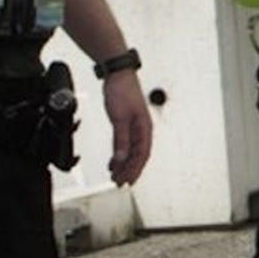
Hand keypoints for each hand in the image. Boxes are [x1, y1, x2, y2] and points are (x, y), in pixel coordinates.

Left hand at [101, 70, 153, 185]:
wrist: (118, 74)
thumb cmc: (123, 91)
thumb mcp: (120, 119)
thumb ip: (121, 140)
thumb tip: (121, 158)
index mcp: (144, 128)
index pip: (142, 155)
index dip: (135, 170)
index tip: (127, 181)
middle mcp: (141, 129)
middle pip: (137, 156)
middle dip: (129, 170)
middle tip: (119, 182)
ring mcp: (134, 126)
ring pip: (131, 151)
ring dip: (124, 164)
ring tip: (115, 175)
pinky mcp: (125, 123)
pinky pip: (124, 144)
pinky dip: (120, 154)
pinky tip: (114, 160)